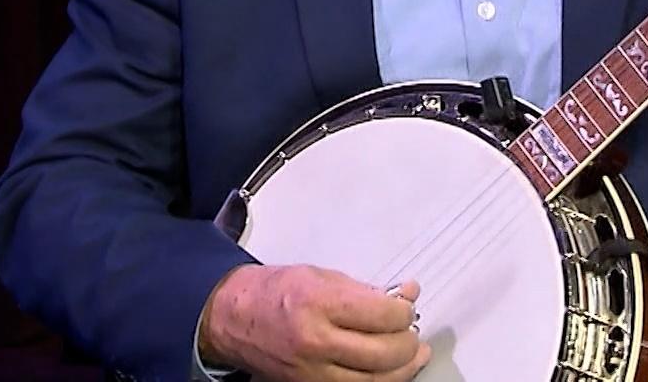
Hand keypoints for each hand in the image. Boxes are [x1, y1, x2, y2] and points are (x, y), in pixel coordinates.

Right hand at [198, 264, 430, 381]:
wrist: (234, 318)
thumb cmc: (275, 292)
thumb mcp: (321, 276)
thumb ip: (365, 290)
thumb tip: (406, 296)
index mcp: (318, 303)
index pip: (383, 315)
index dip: (404, 311)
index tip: (407, 304)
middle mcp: (316, 341)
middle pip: (384, 353)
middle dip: (408, 342)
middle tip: (412, 330)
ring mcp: (313, 371)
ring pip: (375, 381)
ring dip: (403, 369)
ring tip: (414, 355)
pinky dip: (379, 381)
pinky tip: (390, 371)